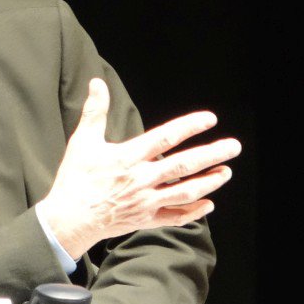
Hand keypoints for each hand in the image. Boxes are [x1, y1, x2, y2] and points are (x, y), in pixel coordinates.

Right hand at [37, 78, 240, 259]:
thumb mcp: (82, 141)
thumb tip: (97, 83)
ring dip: (209, 182)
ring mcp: (146, 201)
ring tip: (226, 172)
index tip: (210, 119)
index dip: (190, 126)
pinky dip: (194, 212)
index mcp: (128, 158)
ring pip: (185, 192)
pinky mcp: (146, 219)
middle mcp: (142, 180)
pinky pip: (175, 216)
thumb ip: (94, 111)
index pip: (166, 137)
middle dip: (212, 154)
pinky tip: (209, 204)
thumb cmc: (75, 179)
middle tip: (234, 146)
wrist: (69, 220)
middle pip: (184, 165)